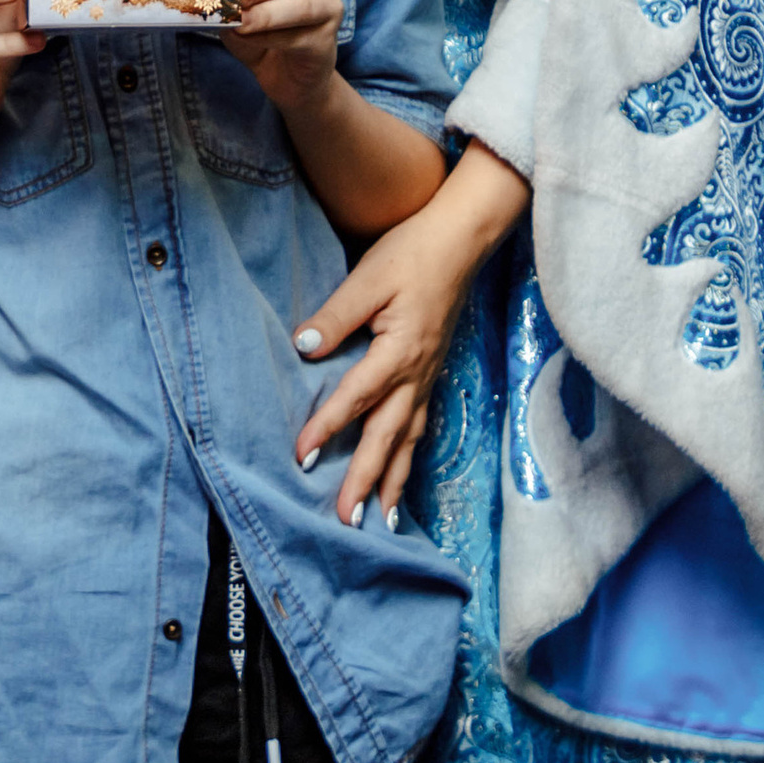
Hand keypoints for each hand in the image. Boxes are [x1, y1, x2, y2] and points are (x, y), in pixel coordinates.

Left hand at [222, 0, 342, 116]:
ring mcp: (330, 7)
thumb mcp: (243, 10)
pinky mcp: (328, 39)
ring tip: (238, 22)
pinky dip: (269, 39)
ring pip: (298, 6)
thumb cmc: (266, 32)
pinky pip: (296, 37)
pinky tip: (249, 40)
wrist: (293, 77)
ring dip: (264, 15)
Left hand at [293, 140, 530, 525]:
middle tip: (346, 520)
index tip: (303, 456)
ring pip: (408, 440)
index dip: (329, 427)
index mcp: (400, 350)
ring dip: (393, 481)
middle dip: (367, 480)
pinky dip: (408, 459)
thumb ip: (337, 315)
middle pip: (388, 436)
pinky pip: (419, 428)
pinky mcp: (431, 375)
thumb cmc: (413, 252)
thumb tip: (303, 348)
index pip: (357, 397)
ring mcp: (428, 378)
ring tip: (380, 522)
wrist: (460, 240)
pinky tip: (400, 478)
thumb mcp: (369, 277)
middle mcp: (417, 374)